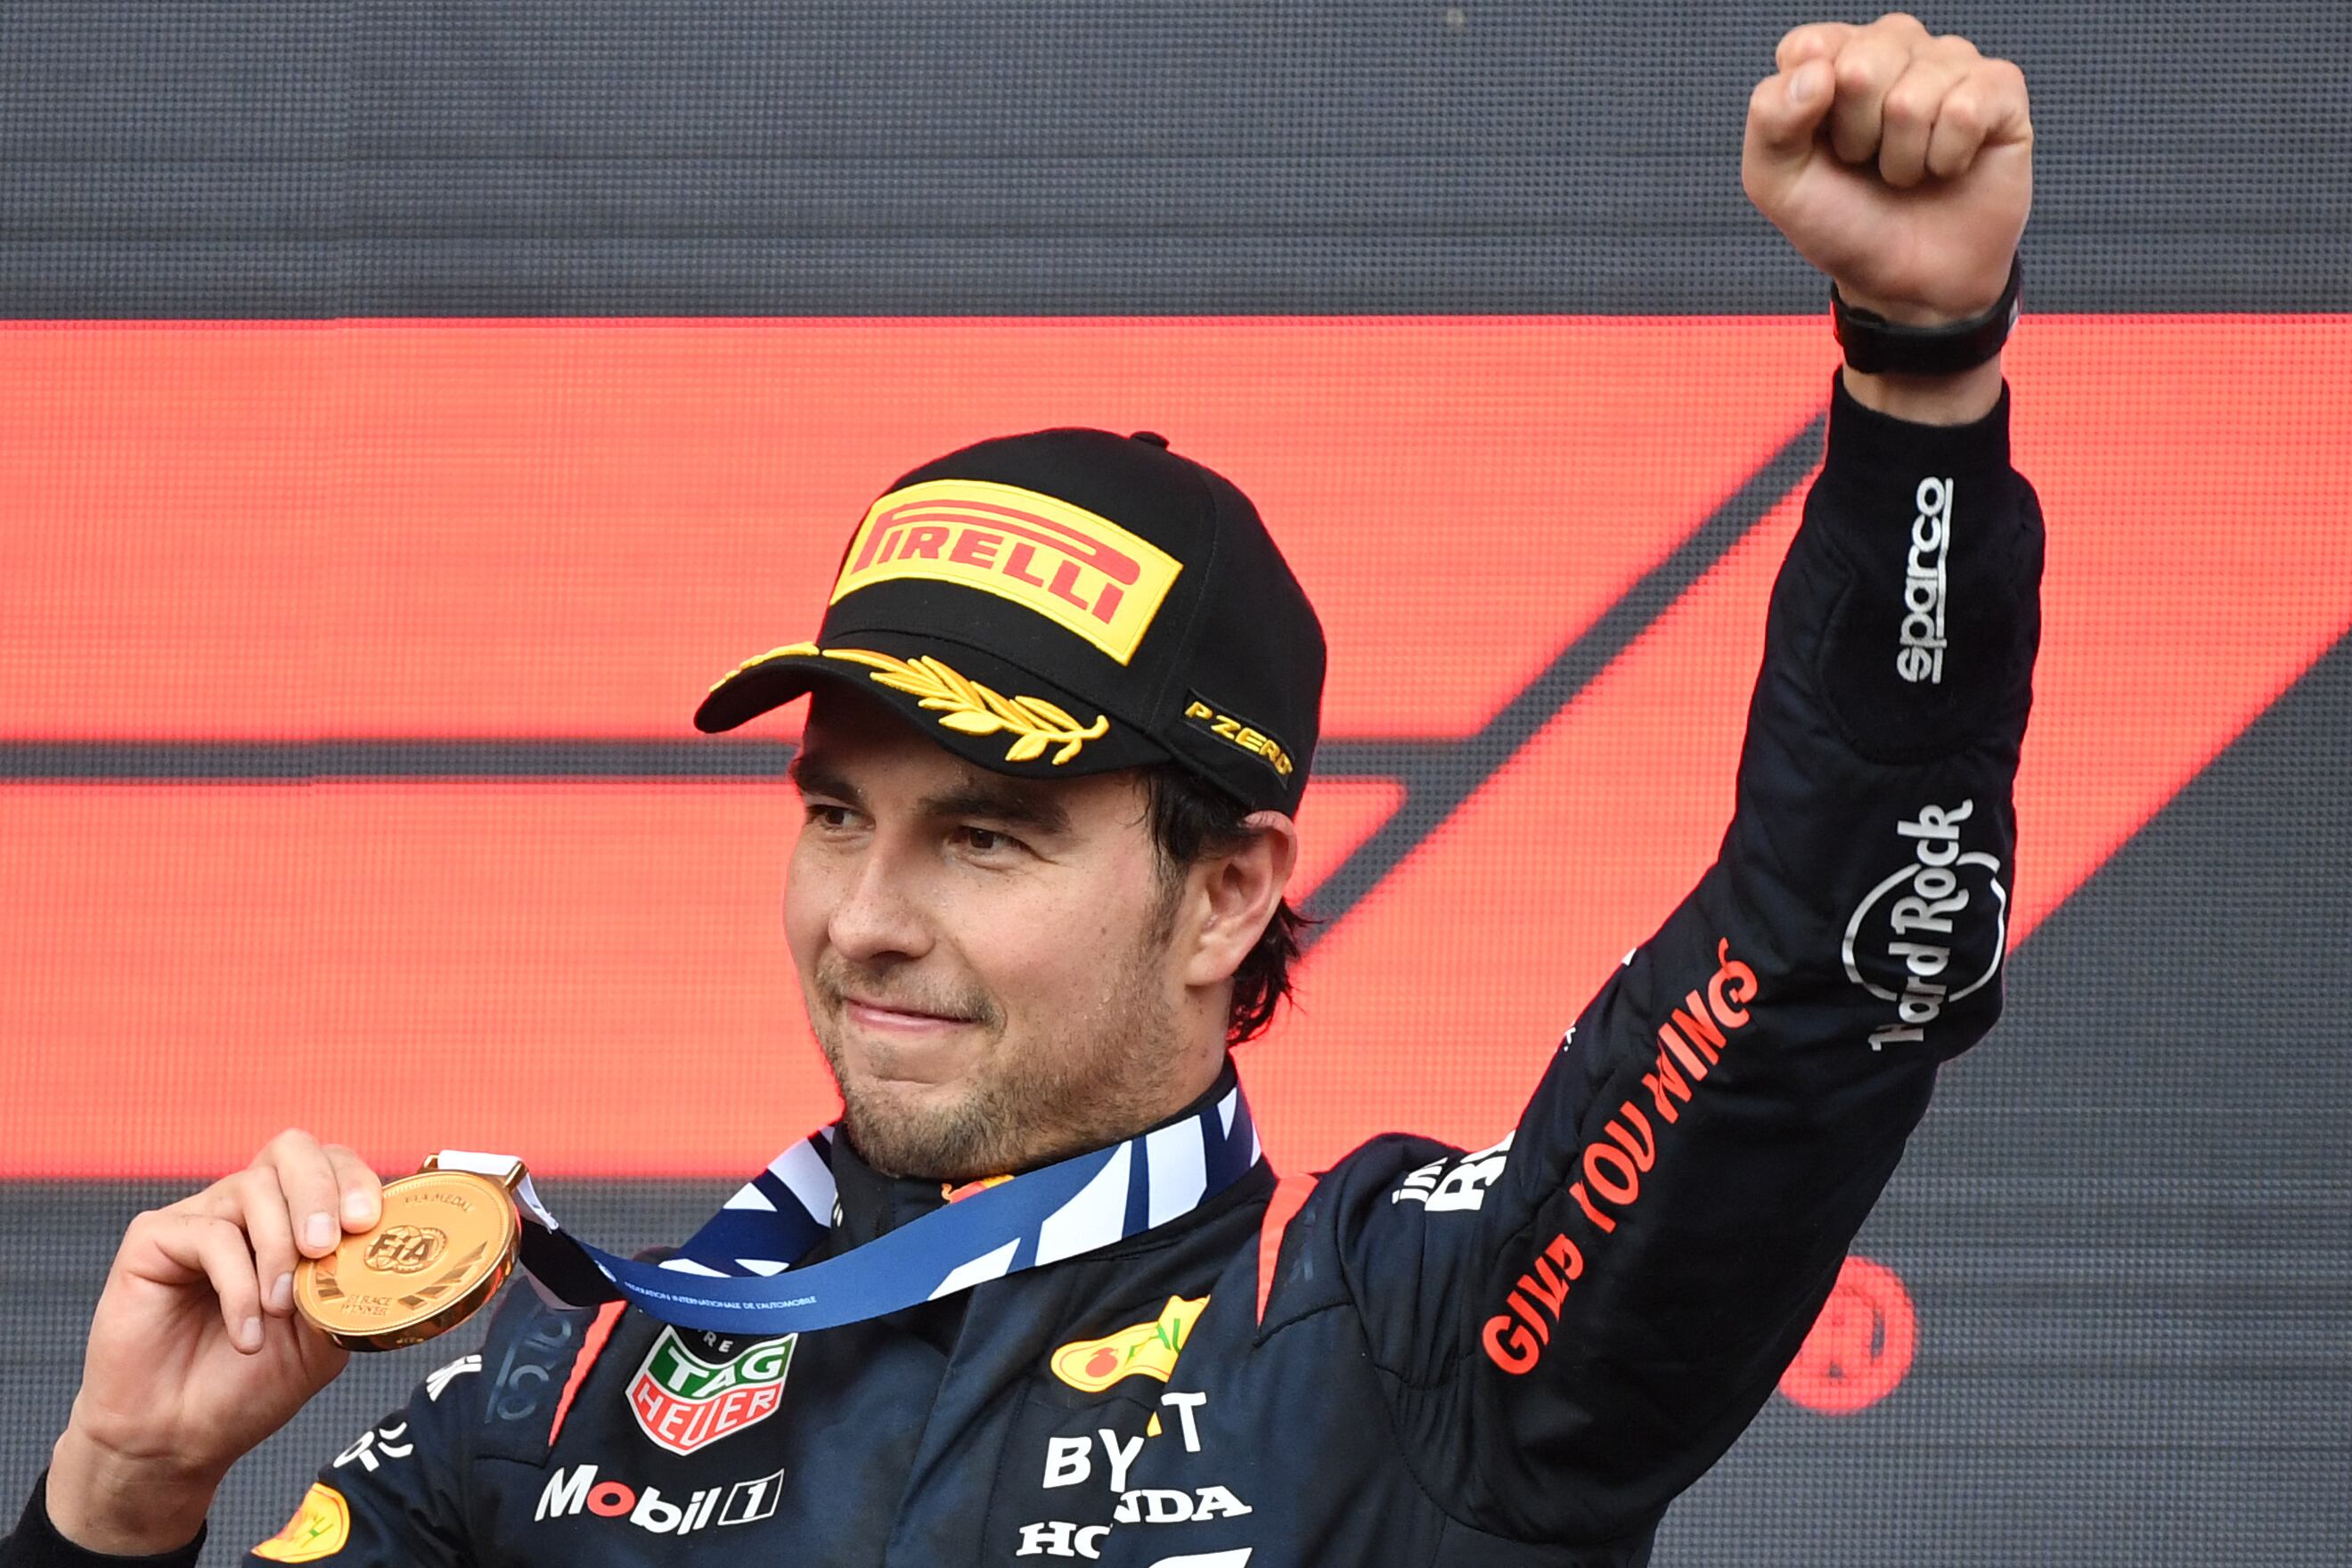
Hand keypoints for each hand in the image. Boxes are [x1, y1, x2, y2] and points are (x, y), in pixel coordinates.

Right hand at [46, 1130, 382, 1553]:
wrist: (179, 1439)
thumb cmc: (249, 1386)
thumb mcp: (323, 1336)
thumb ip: (352, 1286)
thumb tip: (390, 1247)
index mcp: (295, 1220)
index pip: (333, 1163)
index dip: (355, 1179)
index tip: (367, 1222)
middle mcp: (248, 1208)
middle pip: (292, 1150)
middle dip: (320, 1192)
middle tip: (326, 1247)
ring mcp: (200, 1217)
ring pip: (252, 1187)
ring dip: (278, 1249)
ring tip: (281, 1309)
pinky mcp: (153, 1239)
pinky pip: (208, 1233)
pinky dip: (238, 1286)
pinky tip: (246, 1333)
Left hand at [1742, 13, 2031, 324]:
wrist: (1909, 282)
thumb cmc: (1845, 223)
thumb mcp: (1777, 183)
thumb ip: (1769, 118)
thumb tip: (1815, 71)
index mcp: (1834, 58)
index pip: (1810, 47)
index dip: (1808, 111)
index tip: (1820, 146)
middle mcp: (1893, 48)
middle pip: (1861, 66)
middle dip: (1857, 137)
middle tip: (1867, 163)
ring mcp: (1949, 62)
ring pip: (1912, 97)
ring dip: (1903, 158)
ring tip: (1906, 172)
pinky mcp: (2000, 88)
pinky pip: (1966, 110)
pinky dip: (1947, 158)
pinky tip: (1948, 166)